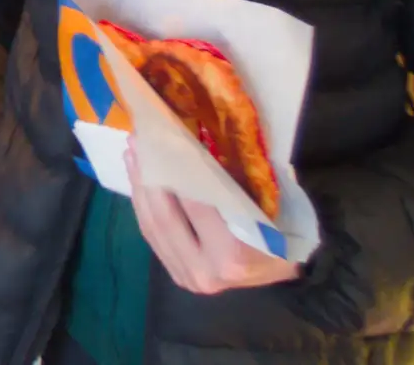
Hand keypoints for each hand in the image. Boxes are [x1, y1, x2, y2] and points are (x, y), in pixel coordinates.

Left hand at [125, 142, 300, 294]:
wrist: (281, 272)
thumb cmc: (279, 232)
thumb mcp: (265, 205)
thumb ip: (230, 182)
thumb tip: (194, 142)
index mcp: (232, 254)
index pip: (196, 203)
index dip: (177, 168)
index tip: (163, 136)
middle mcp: (206, 271)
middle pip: (165, 216)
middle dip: (148, 175)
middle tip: (138, 139)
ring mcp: (188, 277)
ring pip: (153, 227)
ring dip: (139, 188)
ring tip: (132, 154)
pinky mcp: (177, 275)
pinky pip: (152, 236)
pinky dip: (143, 206)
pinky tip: (138, 181)